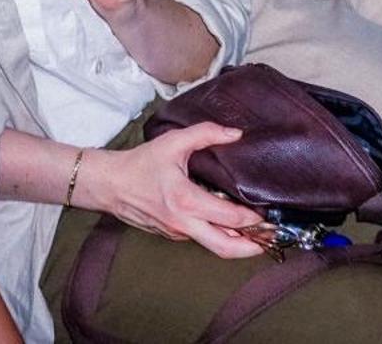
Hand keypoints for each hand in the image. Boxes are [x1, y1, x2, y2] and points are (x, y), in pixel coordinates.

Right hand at [83, 123, 264, 258]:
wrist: (109, 184)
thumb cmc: (139, 164)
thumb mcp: (173, 142)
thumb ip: (206, 133)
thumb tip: (235, 133)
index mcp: (186, 202)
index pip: (230, 218)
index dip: (254, 219)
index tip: (268, 213)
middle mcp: (183, 224)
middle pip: (226, 248)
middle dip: (253, 247)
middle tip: (272, 238)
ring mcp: (177, 233)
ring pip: (214, 246)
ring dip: (236, 242)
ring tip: (257, 233)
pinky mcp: (172, 234)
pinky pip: (201, 238)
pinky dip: (217, 234)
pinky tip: (227, 222)